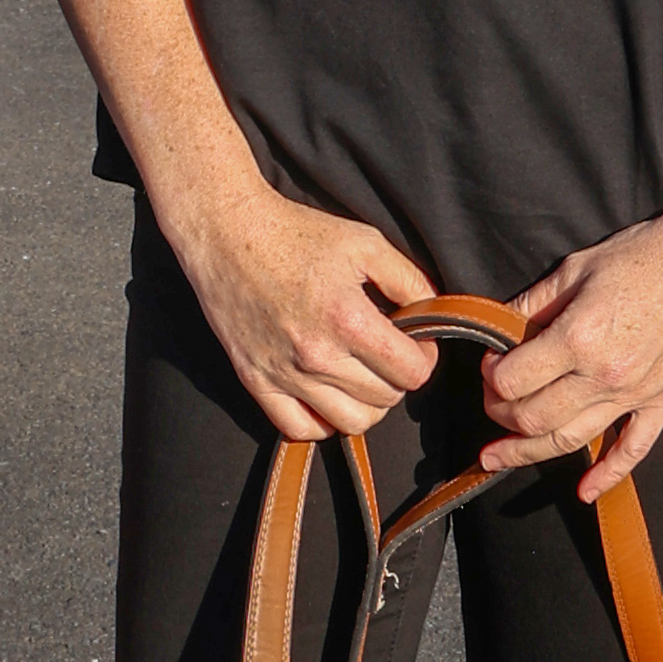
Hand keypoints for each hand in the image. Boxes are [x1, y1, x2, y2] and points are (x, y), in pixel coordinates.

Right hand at [176, 180, 437, 444]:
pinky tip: (326, 394)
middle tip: (387, 353)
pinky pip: (300, 428)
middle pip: (385, 400)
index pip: (412, 372)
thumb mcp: (366, 243)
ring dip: (367, 404)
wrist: (228, 233)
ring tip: (361, 376)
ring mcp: (285, 374)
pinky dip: (321, 421)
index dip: (424, 357)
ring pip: (350, 423)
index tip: (414, 341)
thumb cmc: (297, 232)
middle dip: (397, 377)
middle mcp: (318, 355)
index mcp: (349, 319)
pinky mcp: (256, 381)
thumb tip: (433, 313)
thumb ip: (409, 281)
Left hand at [479, 204, 662, 499]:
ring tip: (497, 457)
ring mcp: (636, 394)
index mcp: (579, 338)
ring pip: (570, 440)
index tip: (489, 364)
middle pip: (533, 417)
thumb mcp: (578, 267)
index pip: (512, 379)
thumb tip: (499, 327)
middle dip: (501, 414)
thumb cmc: (647, 253)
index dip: (490, 375)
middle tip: (491, 401)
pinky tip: (585, 490)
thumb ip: (534, 303)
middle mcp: (604, 375)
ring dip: (527, 452)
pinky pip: (634, 449)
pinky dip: (607, 475)